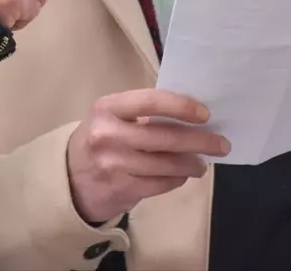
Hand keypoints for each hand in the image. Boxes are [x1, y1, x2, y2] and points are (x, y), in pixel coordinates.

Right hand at [67, 89, 229, 224]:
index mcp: (107, 108)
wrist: (69, 178)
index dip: (182, 106)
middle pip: (165, 136)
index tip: (205, 114)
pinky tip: (182, 175)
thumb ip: (142, 113)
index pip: (151, 101)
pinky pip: (161, 183)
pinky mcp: (122, 189)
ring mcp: (114, 164)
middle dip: (200, 140)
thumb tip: (191, 115)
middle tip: (221, 143)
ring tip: (202, 163)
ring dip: (192, 163)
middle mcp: (108, 134)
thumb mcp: (112, 117)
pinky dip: (177, 179)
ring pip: (167, 163)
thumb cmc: (100, 139)